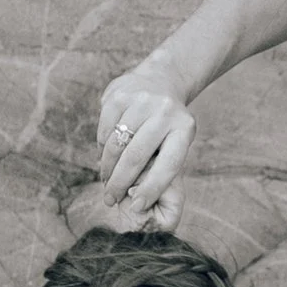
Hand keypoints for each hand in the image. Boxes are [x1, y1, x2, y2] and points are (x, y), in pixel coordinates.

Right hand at [96, 63, 192, 230]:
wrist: (160, 80)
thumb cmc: (167, 124)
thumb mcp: (175, 141)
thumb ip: (161, 167)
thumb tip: (138, 203)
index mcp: (184, 129)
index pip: (168, 166)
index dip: (152, 189)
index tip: (137, 207)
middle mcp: (164, 112)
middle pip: (136, 157)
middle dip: (120, 183)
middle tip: (110, 199)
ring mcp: (140, 101)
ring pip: (115, 146)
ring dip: (107, 168)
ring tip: (106, 180)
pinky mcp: (118, 94)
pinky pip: (104, 131)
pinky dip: (102, 147)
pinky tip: (107, 154)